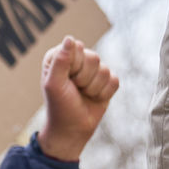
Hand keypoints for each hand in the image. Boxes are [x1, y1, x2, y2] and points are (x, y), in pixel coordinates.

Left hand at [37, 36, 118, 161]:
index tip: (67, 80)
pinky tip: (94, 98)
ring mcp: (93, 71)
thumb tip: (70, 39)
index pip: (77, 48)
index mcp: (61, 56)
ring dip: (93, 88)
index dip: (74, 66)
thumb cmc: (59, 107)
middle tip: (75, 90)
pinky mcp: (106, 82)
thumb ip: (60, 61)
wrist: (72, 129)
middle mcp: (77, 60)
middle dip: (84, 79)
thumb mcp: (53, 85)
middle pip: (94, 58)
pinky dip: (104, 94)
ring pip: (105, 70)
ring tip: (83, 95)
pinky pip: (114, 81)